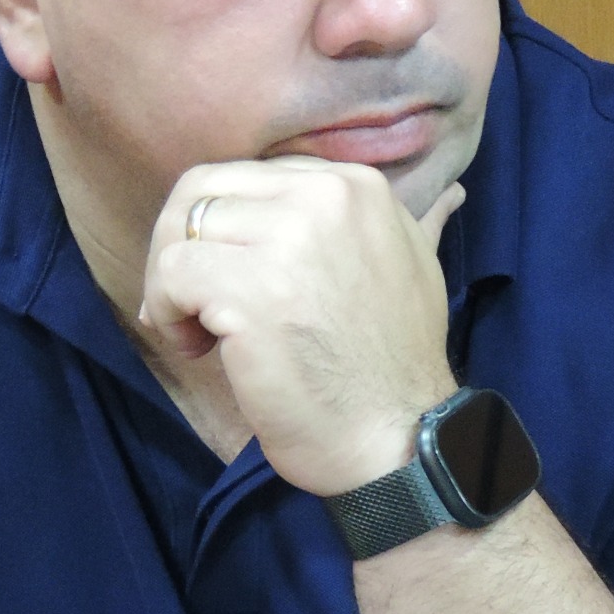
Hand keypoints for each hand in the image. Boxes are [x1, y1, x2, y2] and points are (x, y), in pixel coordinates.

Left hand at [137, 158, 463, 494]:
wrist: (398, 439)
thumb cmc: (395, 366)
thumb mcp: (416, 268)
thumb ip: (404, 225)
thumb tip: (448, 196)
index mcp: (355, 185)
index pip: (249, 174)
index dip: (224, 226)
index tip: (229, 275)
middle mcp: (324, 197)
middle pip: (203, 188)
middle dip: (179, 243)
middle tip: (191, 301)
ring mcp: (288, 241)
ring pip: (180, 229)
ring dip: (170, 283)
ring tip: (199, 331)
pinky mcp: (251, 291)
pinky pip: (170, 274)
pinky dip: (165, 312)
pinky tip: (197, 347)